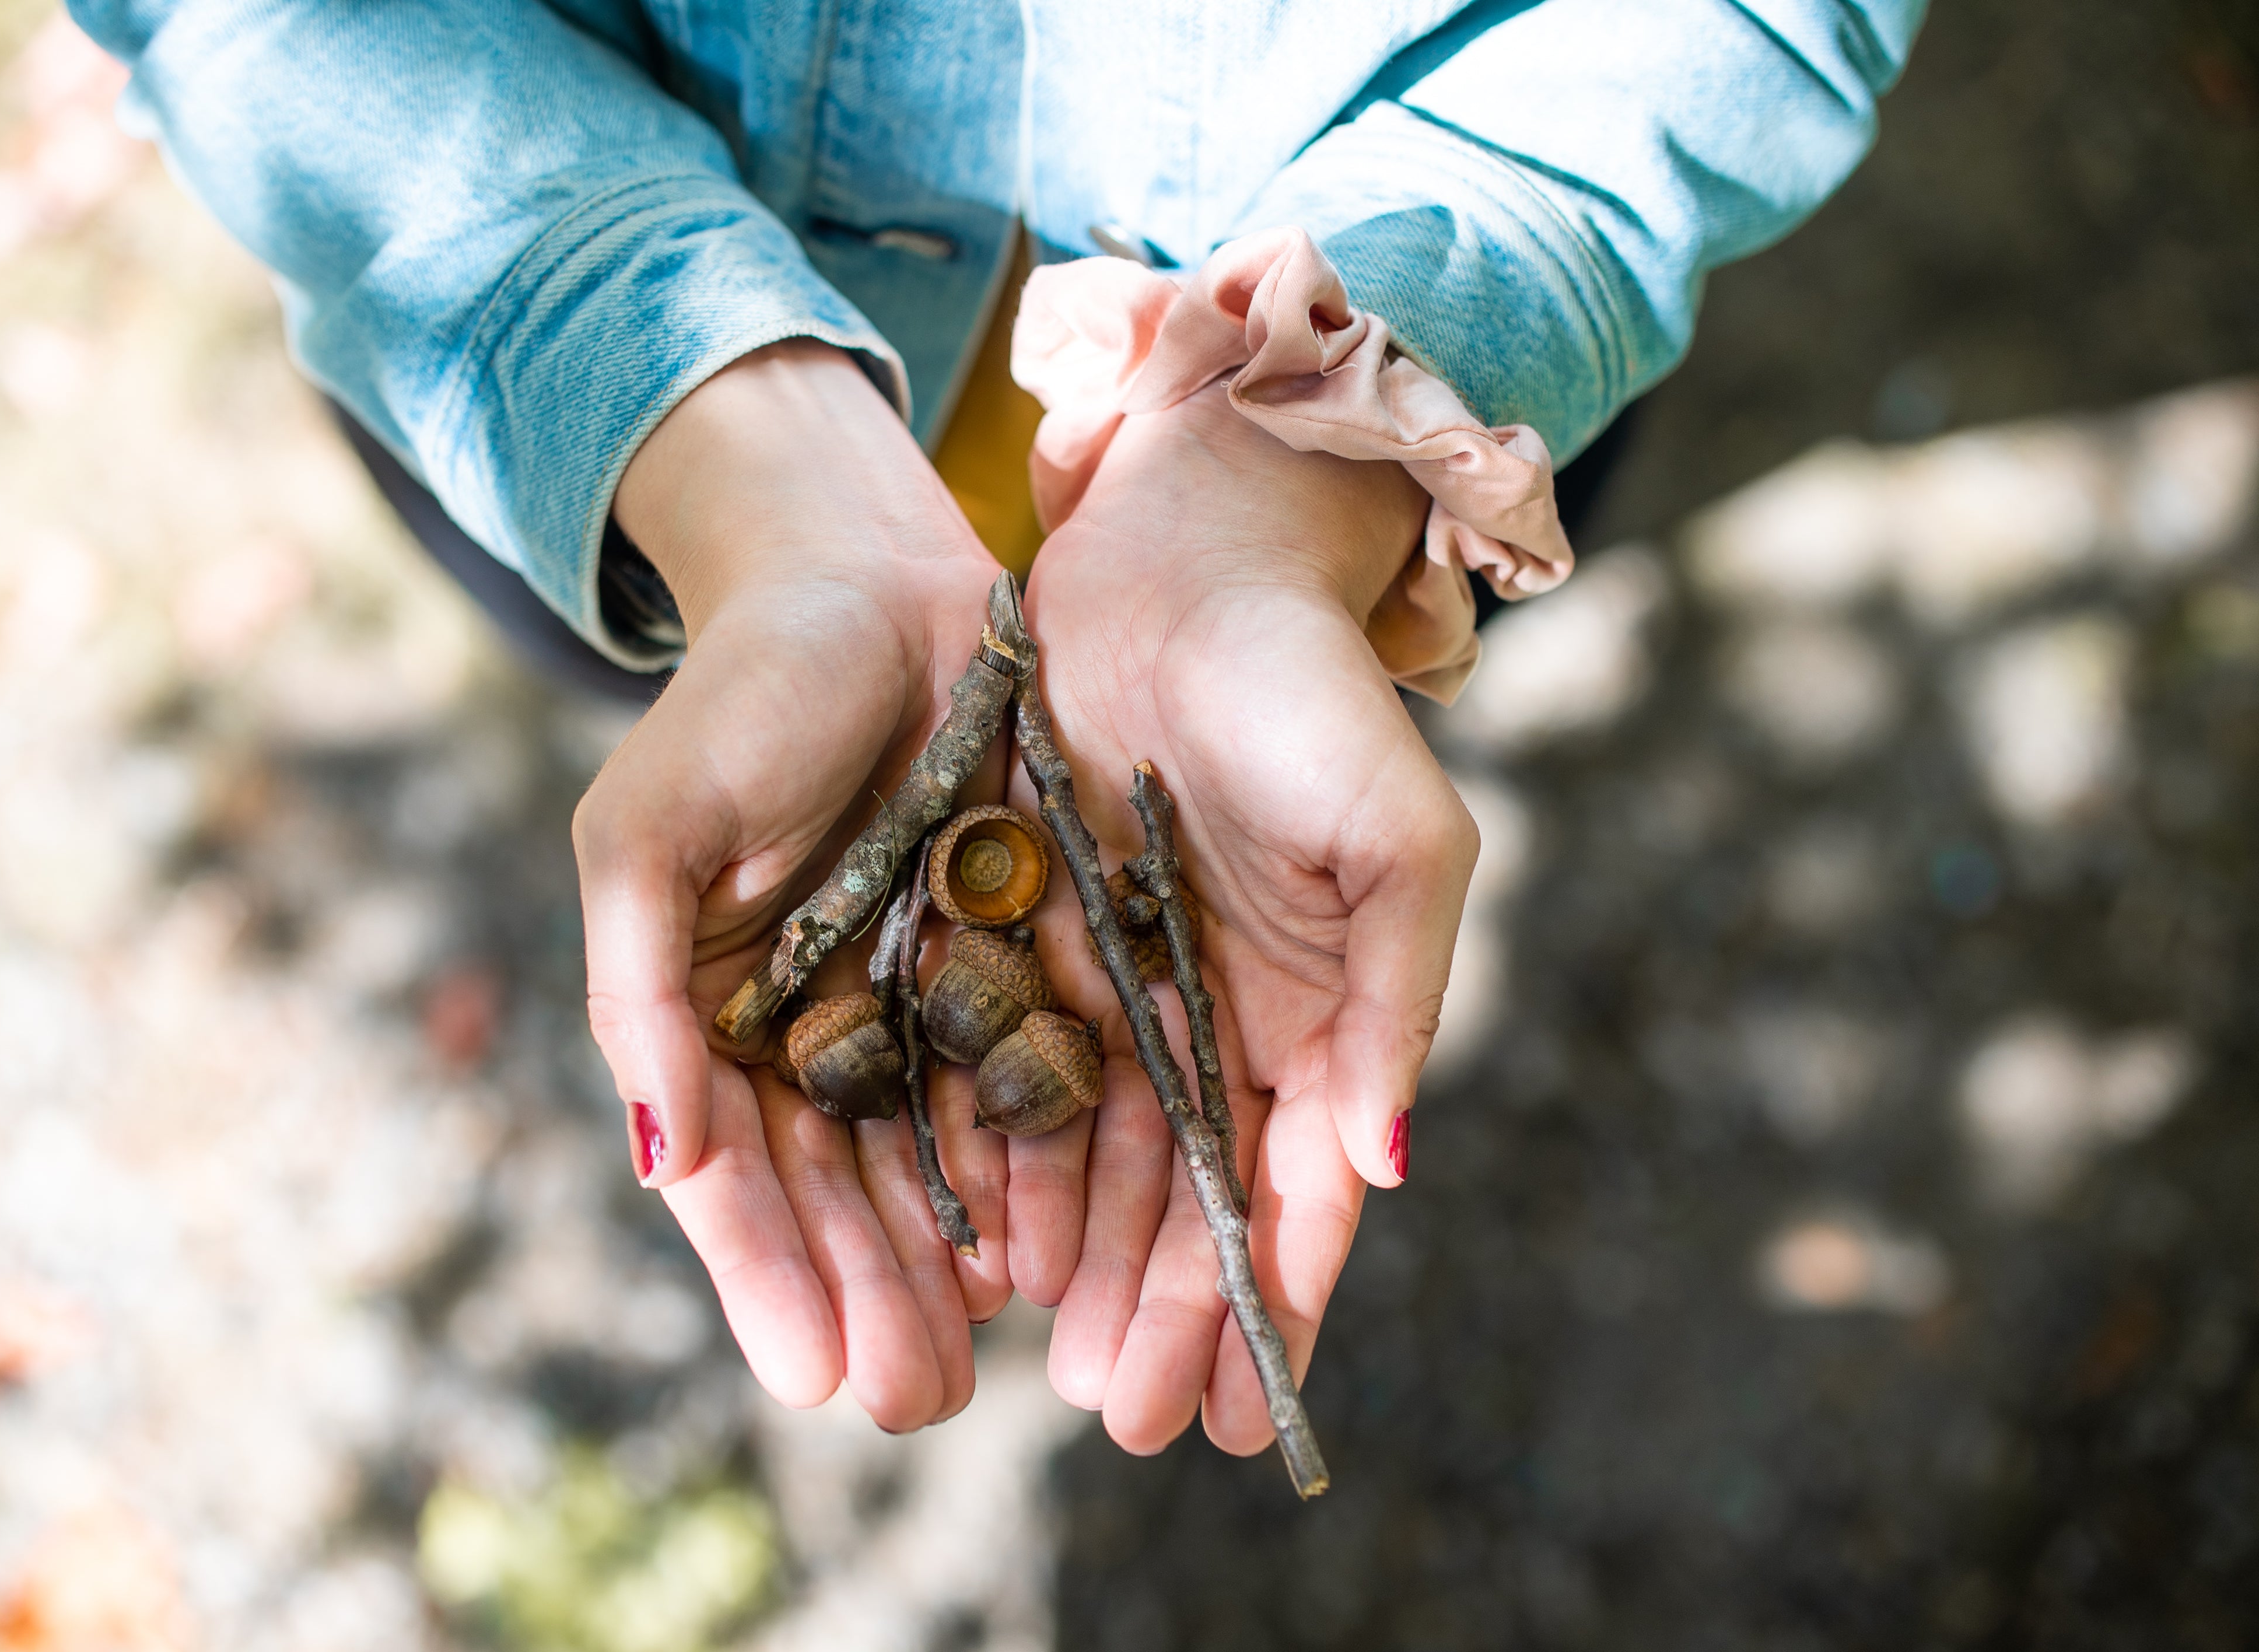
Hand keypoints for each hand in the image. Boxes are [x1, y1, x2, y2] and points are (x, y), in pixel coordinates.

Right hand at [575, 342, 1066, 1429]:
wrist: (866, 582)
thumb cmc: (739, 703)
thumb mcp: (650, 837)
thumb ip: (645, 998)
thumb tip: (662, 1159)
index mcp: (715, 1021)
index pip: (735, 1177)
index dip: (771, 1277)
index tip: (816, 1374)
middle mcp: (814, 1035)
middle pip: (840, 1196)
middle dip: (874, 1298)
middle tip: (918, 1399)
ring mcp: (912, 1005)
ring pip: (932, 1162)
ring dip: (956, 1261)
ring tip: (993, 1352)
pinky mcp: (1008, 963)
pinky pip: (1022, 1081)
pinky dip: (1036, 1163)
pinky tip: (1058, 1242)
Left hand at [1014, 380, 1478, 1455]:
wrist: (1185, 560)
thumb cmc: (1311, 694)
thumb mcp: (1395, 839)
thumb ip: (1395, 1001)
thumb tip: (1381, 1169)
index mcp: (1319, 1011)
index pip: (1298, 1189)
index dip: (1269, 1301)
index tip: (1231, 1410)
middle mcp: (1221, 1018)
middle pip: (1193, 1196)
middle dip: (1164, 1309)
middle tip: (1124, 1420)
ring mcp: (1124, 982)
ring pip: (1102, 1156)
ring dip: (1084, 1260)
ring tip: (1048, 1362)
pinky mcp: (1031, 934)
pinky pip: (1013, 1070)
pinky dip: (1005, 1157)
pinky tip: (982, 1237)